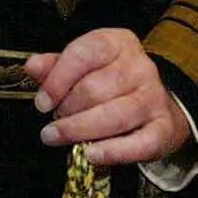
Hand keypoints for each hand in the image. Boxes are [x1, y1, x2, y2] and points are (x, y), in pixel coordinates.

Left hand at [26, 28, 190, 166]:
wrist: (156, 103)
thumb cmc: (110, 81)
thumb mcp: (81, 65)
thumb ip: (55, 66)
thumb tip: (32, 66)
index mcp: (117, 43)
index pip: (82, 54)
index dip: (56, 81)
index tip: (41, 103)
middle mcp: (140, 67)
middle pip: (94, 89)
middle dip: (67, 109)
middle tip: (54, 121)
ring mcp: (155, 97)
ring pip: (114, 116)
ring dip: (80, 130)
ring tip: (59, 136)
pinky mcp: (164, 128)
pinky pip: (139, 144)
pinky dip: (113, 151)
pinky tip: (91, 154)